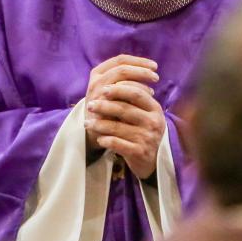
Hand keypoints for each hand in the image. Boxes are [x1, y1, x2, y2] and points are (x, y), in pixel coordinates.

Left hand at [84, 56, 164, 178]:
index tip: (103, 88)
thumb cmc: (144, 130)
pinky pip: (118, 144)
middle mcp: (153, 122)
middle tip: (90, 105)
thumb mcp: (144, 113)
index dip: (119, 89)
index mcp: (154, 108)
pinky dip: (106, 140)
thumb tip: (113, 80)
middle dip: (105, 105)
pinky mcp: (140, 152)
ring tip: (87, 124)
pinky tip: (99, 139)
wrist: (154, 160)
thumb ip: (133, 97)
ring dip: (99, 125)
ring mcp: (147, 138)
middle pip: (125, 108)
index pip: (137, 92)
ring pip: (118, 127)